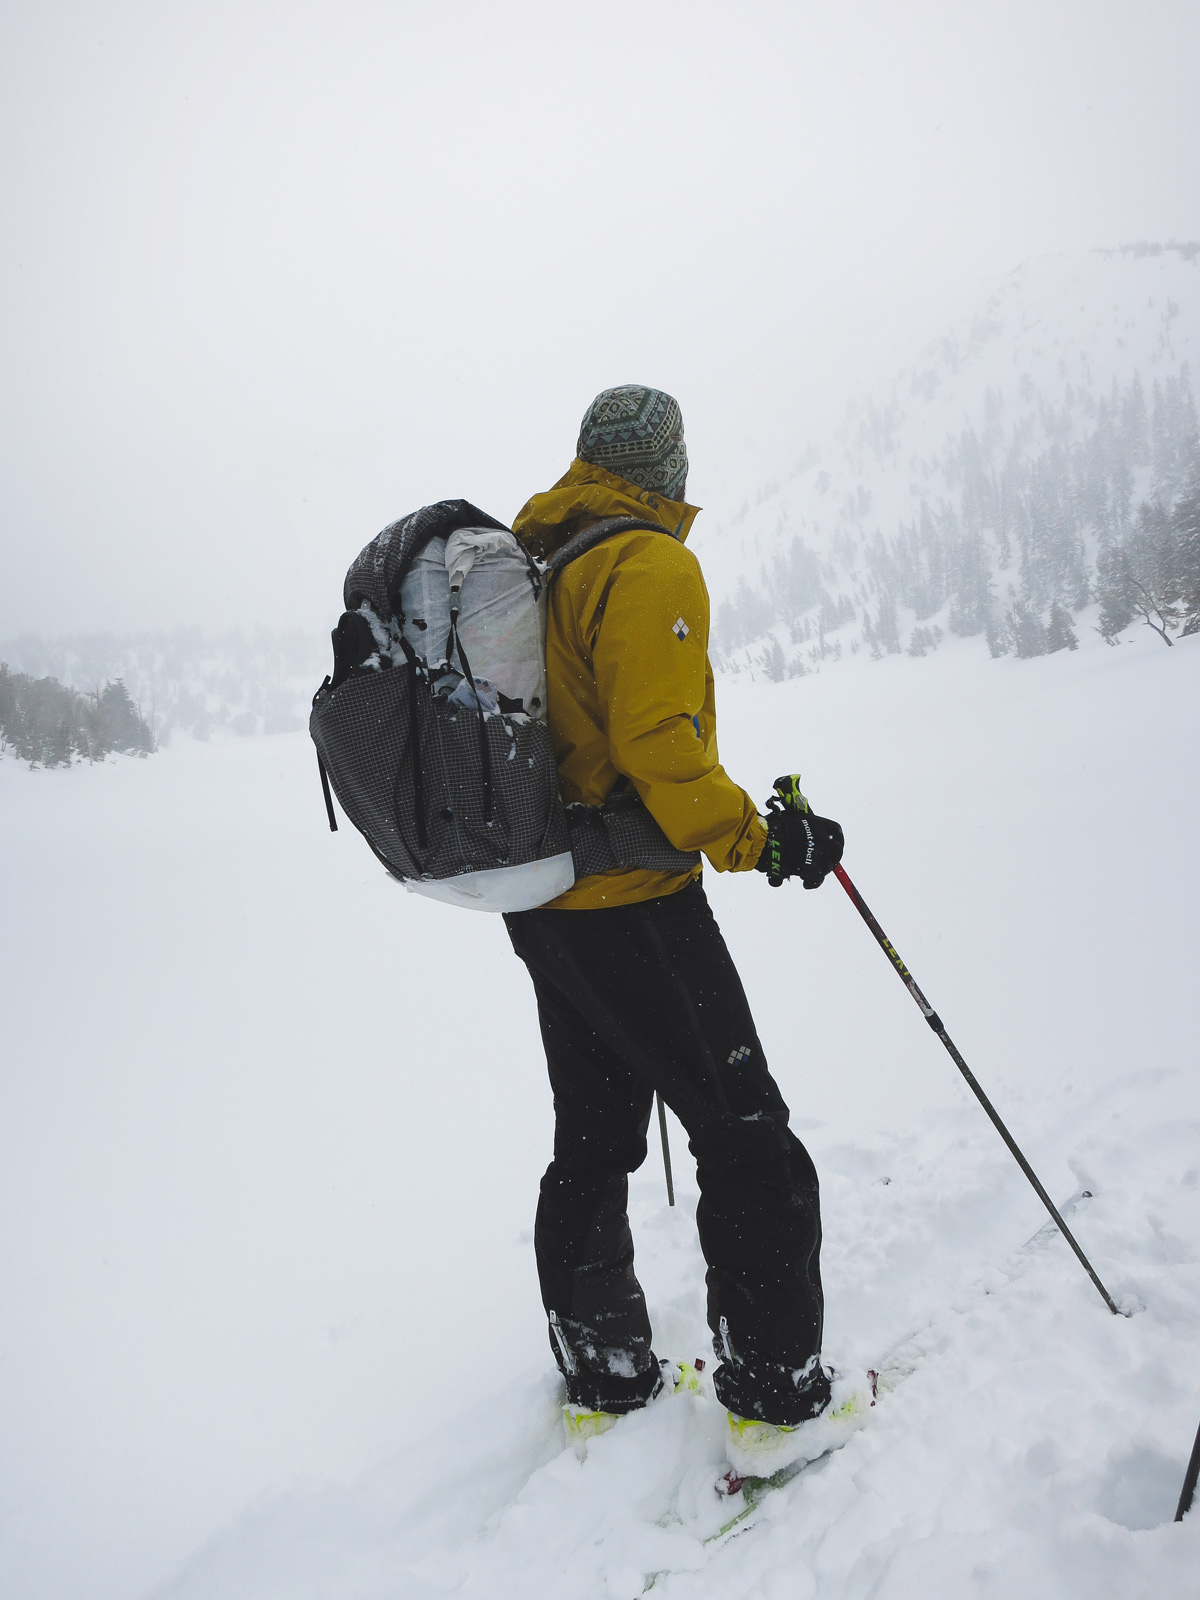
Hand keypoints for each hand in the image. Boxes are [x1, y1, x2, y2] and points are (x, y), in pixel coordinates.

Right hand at [755, 774, 843, 888]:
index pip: (836, 832)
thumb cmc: (770, 828)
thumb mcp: (790, 819)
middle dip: (831, 860)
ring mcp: (817, 852)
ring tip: (806, 874)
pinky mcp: (810, 867)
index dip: (837, 842)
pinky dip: (813, 883)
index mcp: (817, 823)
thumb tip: (804, 832)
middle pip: (836, 851)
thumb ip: (802, 826)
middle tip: (822, 866)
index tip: (833, 849)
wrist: (762, 840)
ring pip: (827, 867)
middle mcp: (821, 836)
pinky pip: (817, 878)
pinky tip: (806, 884)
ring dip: (819, 872)